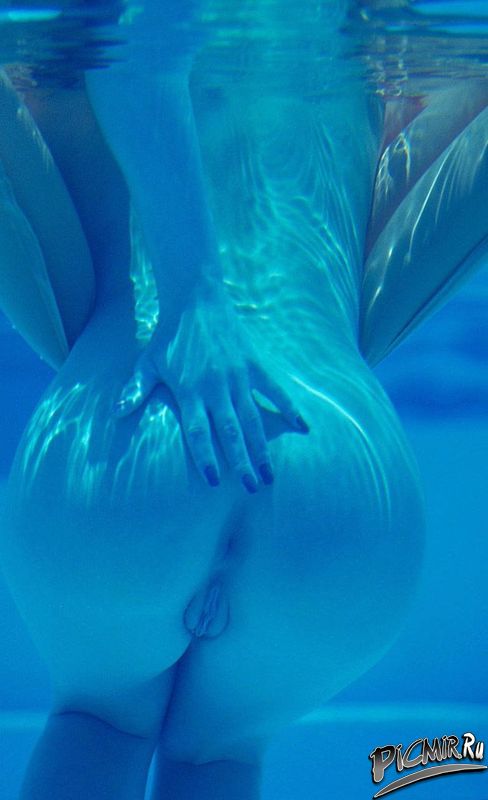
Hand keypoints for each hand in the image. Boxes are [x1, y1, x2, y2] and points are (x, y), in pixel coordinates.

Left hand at [113, 290, 309, 491]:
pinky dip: (289, 408)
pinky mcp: (254, 364)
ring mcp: (238, 375)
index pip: (198, 431)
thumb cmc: (169, 336)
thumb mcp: (147, 363)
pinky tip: (302, 428)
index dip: (206, 456)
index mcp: (190, 390)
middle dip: (241, 461)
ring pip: (253, 418)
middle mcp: (216, 386)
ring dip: (263, 447)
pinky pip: (275, 390)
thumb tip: (114, 414)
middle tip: (252, 487)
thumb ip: (135, 390)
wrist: (195, 298)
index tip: (214, 481)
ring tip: (271, 473)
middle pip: (230, 431)